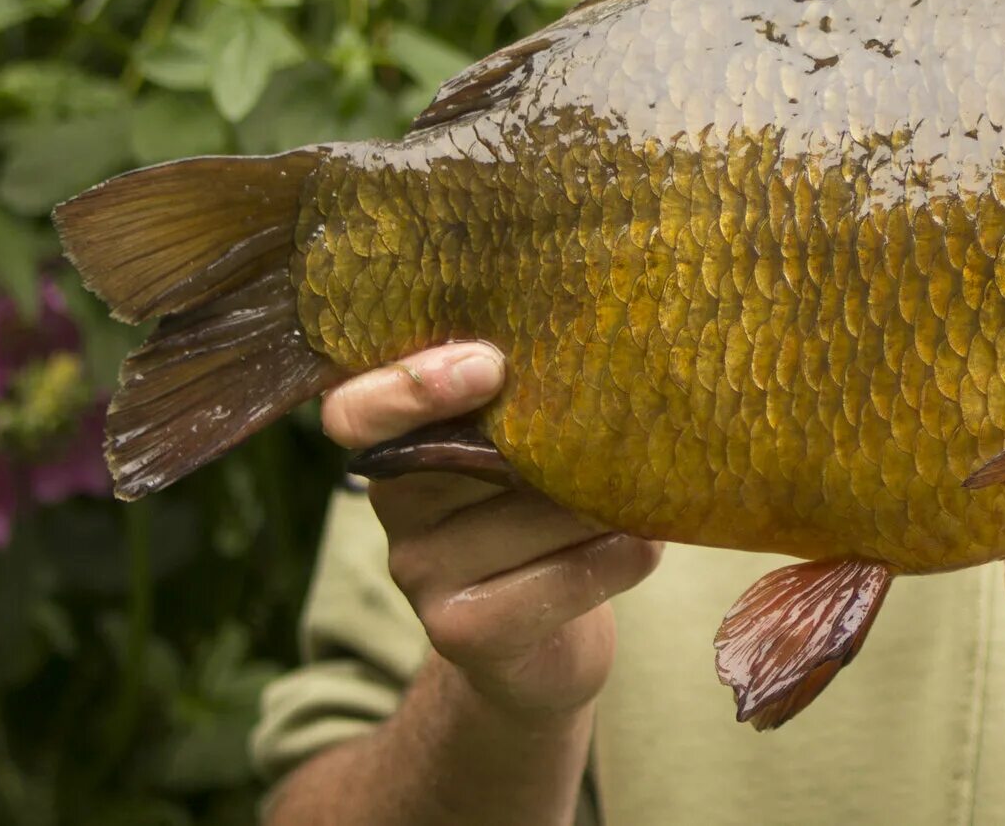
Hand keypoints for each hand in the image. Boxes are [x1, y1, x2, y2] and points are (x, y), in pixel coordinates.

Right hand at [319, 342, 662, 725]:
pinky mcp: (460, 632)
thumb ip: (528, 406)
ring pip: (526, 516)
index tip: (489, 364)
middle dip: (547, 435)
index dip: (410, 384)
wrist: (544, 643)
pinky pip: (554, 581)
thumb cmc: (541, 514)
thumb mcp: (521, 449)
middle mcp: (396, 504)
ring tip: (647, 485)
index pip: (357, 408)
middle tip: (615, 418)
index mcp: (399, 442)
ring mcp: (419, 572)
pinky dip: (614, 558)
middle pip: (469, 454)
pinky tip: (645, 544)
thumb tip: (603, 360)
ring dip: (600, 501)